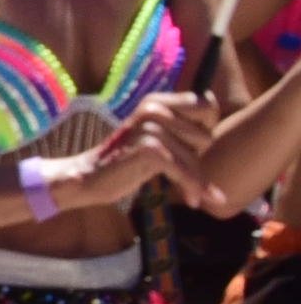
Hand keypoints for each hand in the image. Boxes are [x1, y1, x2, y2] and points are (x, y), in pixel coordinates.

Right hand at [72, 88, 226, 213]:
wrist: (89, 177)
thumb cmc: (126, 161)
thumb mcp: (155, 137)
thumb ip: (181, 129)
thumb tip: (214, 130)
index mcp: (156, 102)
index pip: (207, 104)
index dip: (207, 126)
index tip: (194, 145)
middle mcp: (153, 108)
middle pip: (205, 134)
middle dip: (198, 155)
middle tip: (179, 167)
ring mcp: (150, 128)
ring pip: (194, 156)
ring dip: (195, 178)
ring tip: (188, 191)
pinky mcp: (149, 149)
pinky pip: (183, 170)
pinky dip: (190, 187)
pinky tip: (193, 201)